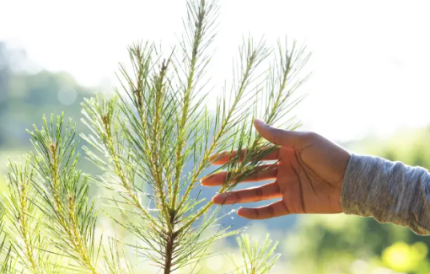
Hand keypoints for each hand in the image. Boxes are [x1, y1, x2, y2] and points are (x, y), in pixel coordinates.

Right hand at [201, 119, 350, 219]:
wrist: (352, 180)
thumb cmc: (330, 155)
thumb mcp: (303, 141)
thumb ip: (277, 135)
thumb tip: (254, 121)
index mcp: (282, 152)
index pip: (251, 154)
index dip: (232, 157)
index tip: (213, 160)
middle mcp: (281, 169)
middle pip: (248, 175)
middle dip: (227, 178)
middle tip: (206, 182)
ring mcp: (285, 187)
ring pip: (255, 193)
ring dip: (235, 196)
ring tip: (215, 200)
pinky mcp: (292, 204)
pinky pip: (270, 209)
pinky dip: (255, 212)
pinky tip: (239, 212)